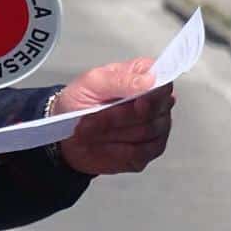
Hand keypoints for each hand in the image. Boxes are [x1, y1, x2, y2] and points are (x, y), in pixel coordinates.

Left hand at [56, 58, 175, 175]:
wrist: (66, 134)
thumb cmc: (79, 102)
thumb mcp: (91, 83)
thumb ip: (120, 79)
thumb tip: (149, 80)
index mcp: (144, 77)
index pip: (164, 83)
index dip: (154, 94)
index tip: (137, 102)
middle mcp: (155, 103)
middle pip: (155, 111)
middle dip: (121, 116)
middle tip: (94, 116)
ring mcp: (155, 129)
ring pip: (146, 132)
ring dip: (113, 132)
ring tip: (91, 128)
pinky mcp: (147, 152)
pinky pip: (139, 154)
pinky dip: (115, 149)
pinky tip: (102, 143)